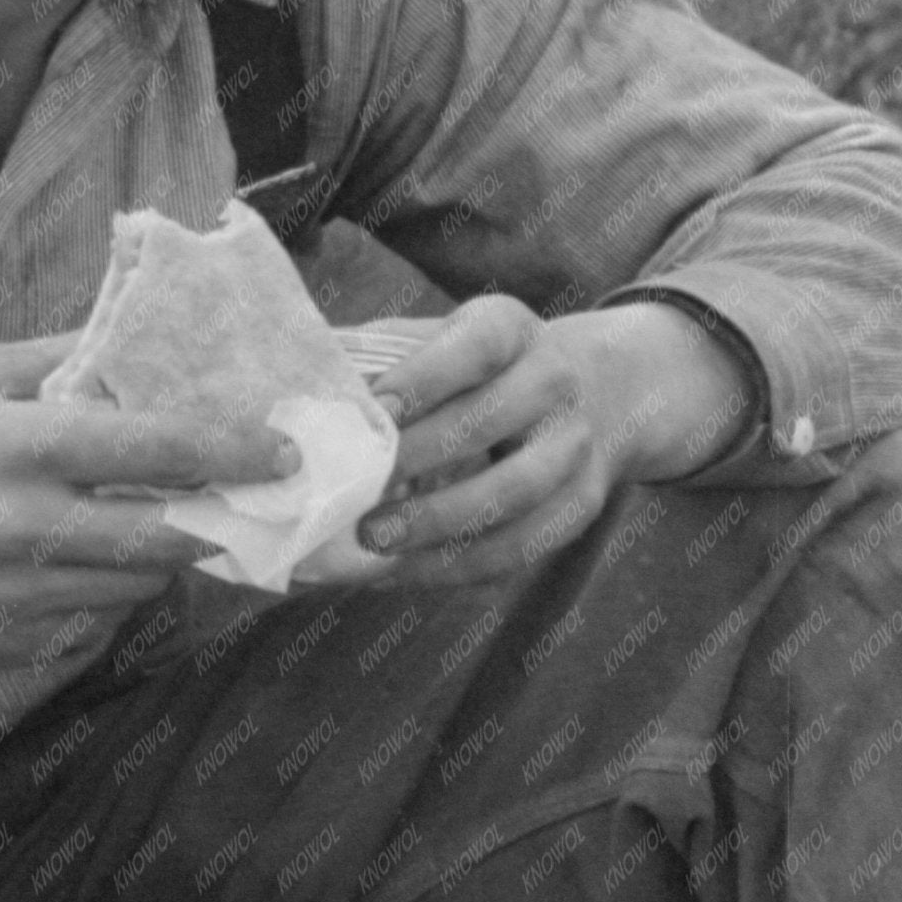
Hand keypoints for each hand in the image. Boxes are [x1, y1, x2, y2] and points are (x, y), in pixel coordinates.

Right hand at [0, 335, 297, 659]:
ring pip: (133, 593)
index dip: (232, 450)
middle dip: (215, 525)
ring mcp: (12, 599)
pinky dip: (97, 601)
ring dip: (155, 563)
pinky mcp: (0, 649)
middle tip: (240, 506)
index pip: (155, 450)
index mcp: (20, 449)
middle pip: (165, 541)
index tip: (282, 448)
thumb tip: (137, 337)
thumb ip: (59, 358)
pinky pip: (84, 631)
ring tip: (147, 531)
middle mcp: (24, 529)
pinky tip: (72, 571)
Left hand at [357, 296, 752, 590]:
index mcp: (512, 329)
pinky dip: (459, 567)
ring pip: (515, 494)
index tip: (375, 410)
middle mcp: (556, 381)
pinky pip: (523, 547)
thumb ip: (382, 357)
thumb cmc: (484, 371)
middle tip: (358, 489)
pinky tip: (401, 572)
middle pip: (492, 421)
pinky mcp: (580, 506)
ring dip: (440, 522)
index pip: (475, 346)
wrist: (598, 394)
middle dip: (421, 457)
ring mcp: (576, 448)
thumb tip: (304, 385)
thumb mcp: (446, 341)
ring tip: (375, 539)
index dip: (425, 377)